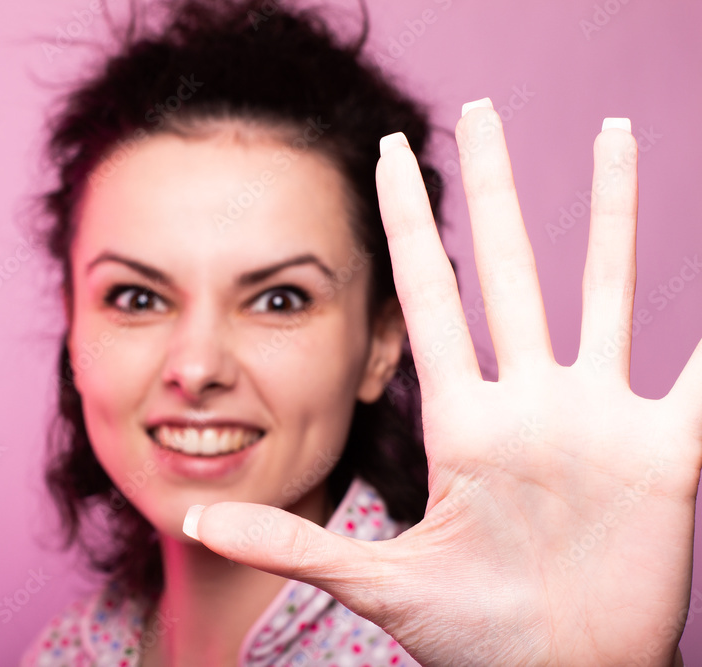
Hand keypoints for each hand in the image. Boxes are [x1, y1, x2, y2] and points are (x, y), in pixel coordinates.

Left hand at [184, 99, 701, 665]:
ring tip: (619, 134)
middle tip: (482, 107)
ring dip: (612, 212)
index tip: (387, 156)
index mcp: (461, 420)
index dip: (408, 223)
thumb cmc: (470, 633)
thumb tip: (197, 520)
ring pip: (603, 289)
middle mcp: (527, 401)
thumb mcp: (378, 581)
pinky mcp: (664, 452)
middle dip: (496, 187)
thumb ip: (292, 543)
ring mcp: (597, 417)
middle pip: (510, 267)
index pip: (429, 294)